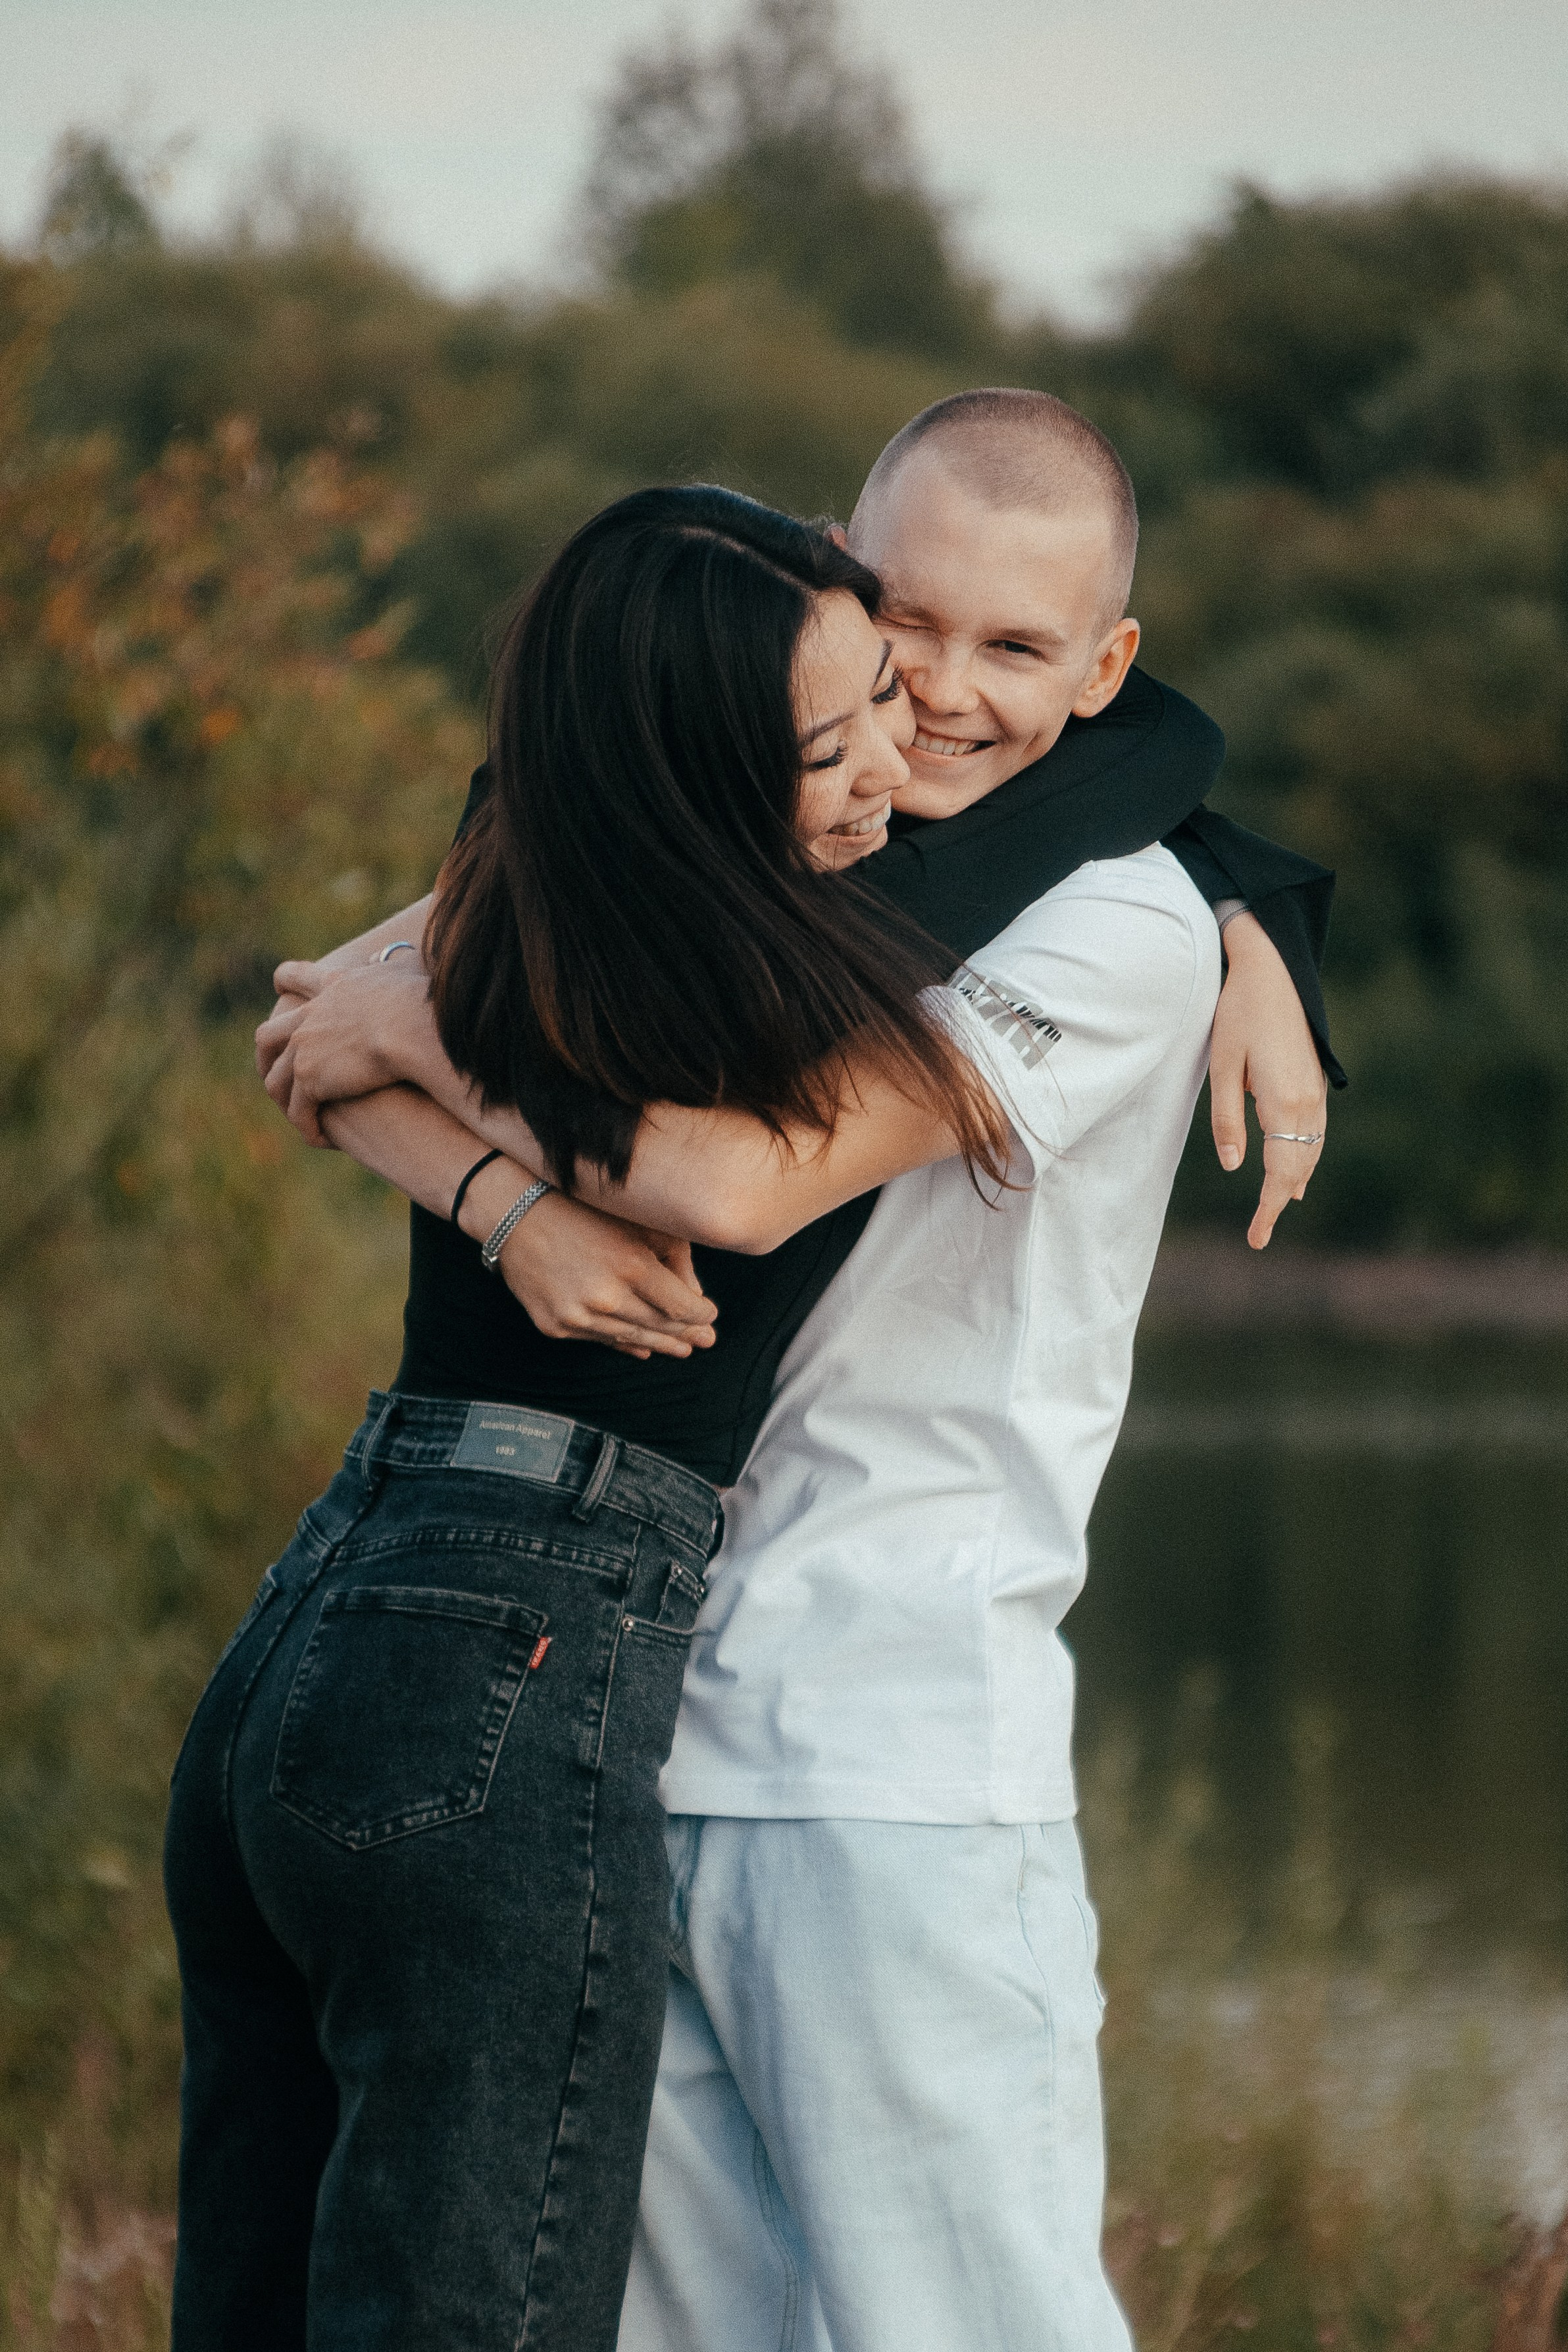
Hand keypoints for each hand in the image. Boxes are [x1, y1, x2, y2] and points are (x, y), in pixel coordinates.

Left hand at [257, 960, 435, 1145]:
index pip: (296, 976)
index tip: (279, 989)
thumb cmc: (425, 1003)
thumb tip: (413, 961)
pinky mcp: (311, 1079)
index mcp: (333, 986)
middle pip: (269, 1035)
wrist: (413, 1027)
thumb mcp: (409, 972)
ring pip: (277, 1081)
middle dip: (265, 1058)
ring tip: (301, 1119)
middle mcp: (309, 1016)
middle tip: (272, 1072)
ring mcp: (304, 1048)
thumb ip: (402, 967)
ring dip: (285, 1102)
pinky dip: (308, 1127)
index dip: (286, 983)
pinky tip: (323, 1139)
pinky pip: (299, 1111)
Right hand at [470, 1173, 718, 1360]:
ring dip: (659, 1345)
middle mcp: (605, 1296)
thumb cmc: (582, 1209)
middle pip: (659, 1326)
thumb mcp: (636, 1222)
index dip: (700, 1315)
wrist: (515, 1214)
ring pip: (630, 1338)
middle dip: (686, 1336)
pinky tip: (641, 1349)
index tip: (710, 1317)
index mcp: (632, 1265)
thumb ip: (673, 1258)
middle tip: (706, 1343)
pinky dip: (623, 1344)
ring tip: (681, 1350)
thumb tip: (695, 1298)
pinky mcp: (555, 1326)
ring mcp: (577, 1316)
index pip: (681, 1306)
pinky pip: (598, 1340)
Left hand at [1208, 913, 1327, 1250]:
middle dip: (1279, 1202)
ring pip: (1310, 1151)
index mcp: (1283, 1103)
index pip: (1280, 1173)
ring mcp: (1316, 1092)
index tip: (1257, 1238)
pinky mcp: (1315, 1081)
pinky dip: (1305, 1157)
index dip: (1268, 1209)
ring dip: (1296, 1181)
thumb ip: (1226, 1119)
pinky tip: (1298, 1169)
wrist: (1273, 971)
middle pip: (1299, 1168)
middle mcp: (1307, 1103)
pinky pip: (1315, 1132)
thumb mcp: (1222, 1067)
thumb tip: (1233, 1166)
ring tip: (1278, 1208)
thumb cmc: (1239, 1015)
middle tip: (1259, 1235)